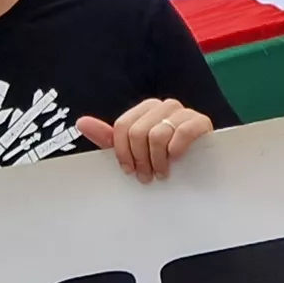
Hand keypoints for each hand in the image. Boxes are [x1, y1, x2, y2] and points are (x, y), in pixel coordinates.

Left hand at [79, 99, 212, 182]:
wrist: (202, 167)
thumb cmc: (165, 158)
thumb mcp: (134, 150)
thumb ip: (109, 137)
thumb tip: (81, 122)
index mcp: (146, 109)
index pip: (122, 126)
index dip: (122, 152)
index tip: (128, 170)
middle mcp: (164, 105)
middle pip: (138, 132)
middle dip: (140, 159)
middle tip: (147, 176)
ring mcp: (184, 112)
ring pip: (157, 134)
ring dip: (157, 160)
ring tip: (162, 173)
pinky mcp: (202, 122)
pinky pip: (182, 132)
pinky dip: (176, 150)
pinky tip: (176, 160)